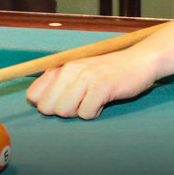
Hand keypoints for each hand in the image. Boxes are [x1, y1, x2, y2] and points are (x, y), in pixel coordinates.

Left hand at [26, 46, 158, 119]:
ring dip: (79, 112)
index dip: (47, 105)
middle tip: (81, 102)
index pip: (33, 95)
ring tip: (93, 100)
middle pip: (47, 108)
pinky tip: (104, 102)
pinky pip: (86, 113)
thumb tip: (35, 101)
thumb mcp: (80, 72)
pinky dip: (95, 113)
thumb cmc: (108, 71)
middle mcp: (70, 69)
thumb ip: (58, 83)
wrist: (140, 61)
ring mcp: (86, 77)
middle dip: (63, 111)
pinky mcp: (102, 86)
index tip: (63, 102)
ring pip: (64, 111)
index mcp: (61, 66)